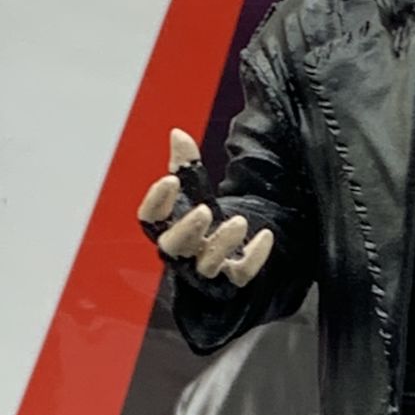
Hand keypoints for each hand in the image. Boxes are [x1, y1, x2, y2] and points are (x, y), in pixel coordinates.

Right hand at [137, 129, 274, 284]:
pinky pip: (240, 274)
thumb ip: (186, 166)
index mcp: (167, 228)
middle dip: (187, 229)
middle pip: (172, 246)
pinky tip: (265, 236)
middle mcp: (182, 252)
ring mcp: (205, 270)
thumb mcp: (196, 192)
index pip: (149, 218)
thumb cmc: (204, 224)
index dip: (156, 200)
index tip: (170, 179)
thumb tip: (177, 134)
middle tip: (205, 210)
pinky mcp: (231, 280)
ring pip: (207, 265)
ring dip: (222, 243)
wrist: (230, 256)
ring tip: (239, 221)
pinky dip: (254, 258)